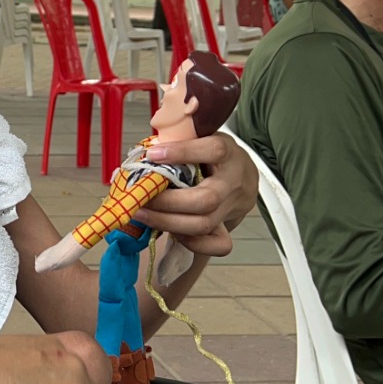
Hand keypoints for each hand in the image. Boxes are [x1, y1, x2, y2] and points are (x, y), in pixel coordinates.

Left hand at [133, 133, 256, 257]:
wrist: (241, 176)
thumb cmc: (212, 156)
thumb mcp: (200, 138)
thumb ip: (178, 142)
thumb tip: (142, 154)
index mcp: (229, 153)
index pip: (214, 150)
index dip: (183, 152)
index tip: (152, 155)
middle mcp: (234, 182)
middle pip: (206, 199)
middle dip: (168, 202)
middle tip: (141, 198)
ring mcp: (233, 207)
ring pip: (204, 224)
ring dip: (167, 222)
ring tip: (141, 214)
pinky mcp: (230, 227)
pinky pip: (217, 245)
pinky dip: (190, 242)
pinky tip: (168, 230)